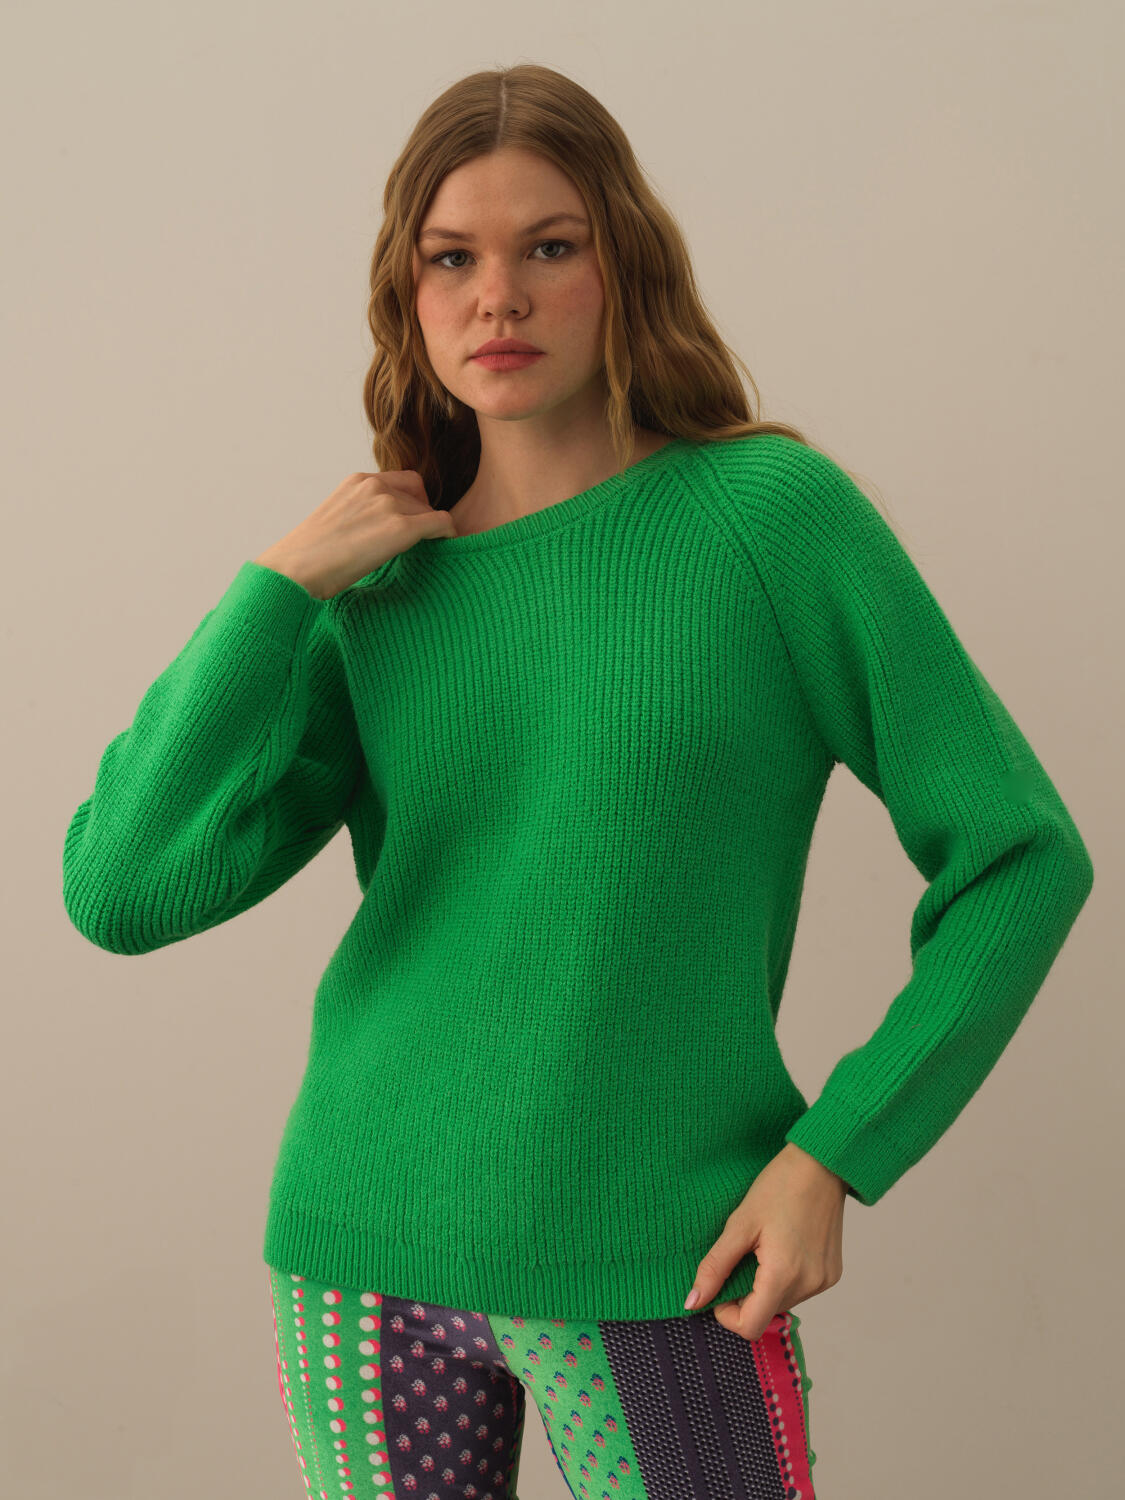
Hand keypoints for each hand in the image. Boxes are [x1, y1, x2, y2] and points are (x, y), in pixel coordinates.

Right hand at [254, 469, 456, 600]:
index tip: (411, 522)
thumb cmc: (309, 557)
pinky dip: (447, 534)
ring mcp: (387, 505)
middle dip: (421, 517)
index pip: (402, 480)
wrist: (294, 570)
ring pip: (429, 511)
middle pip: (419, 495)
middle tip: (419, 542)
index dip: (412, 501)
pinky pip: (441, 524)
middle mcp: (374, 486)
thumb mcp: (336, 520)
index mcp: (357, 481)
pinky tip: (445, 546)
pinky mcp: (398, 529)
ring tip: (424, 550)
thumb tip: (378, 531)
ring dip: (429, 530)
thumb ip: (361, 514)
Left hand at [685, 1142, 847, 1341]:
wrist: (821, 1164)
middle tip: (740, 1257)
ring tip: (763, 1248)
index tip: (720, 1287)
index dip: (727, 1314)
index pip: (750, 1326)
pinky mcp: (832, 1274)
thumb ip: (714, 1267)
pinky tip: (782, 1247)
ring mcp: (824, 1281)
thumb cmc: (779, 1186)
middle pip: (765, 1313)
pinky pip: (800, 1290)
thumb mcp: (739, 1224)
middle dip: (745, 1295)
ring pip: (782, 1302)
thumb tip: (692, 1302)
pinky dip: (784, 1278)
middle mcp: (809, 1285)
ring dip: (764, 1286)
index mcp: (783, 1275)